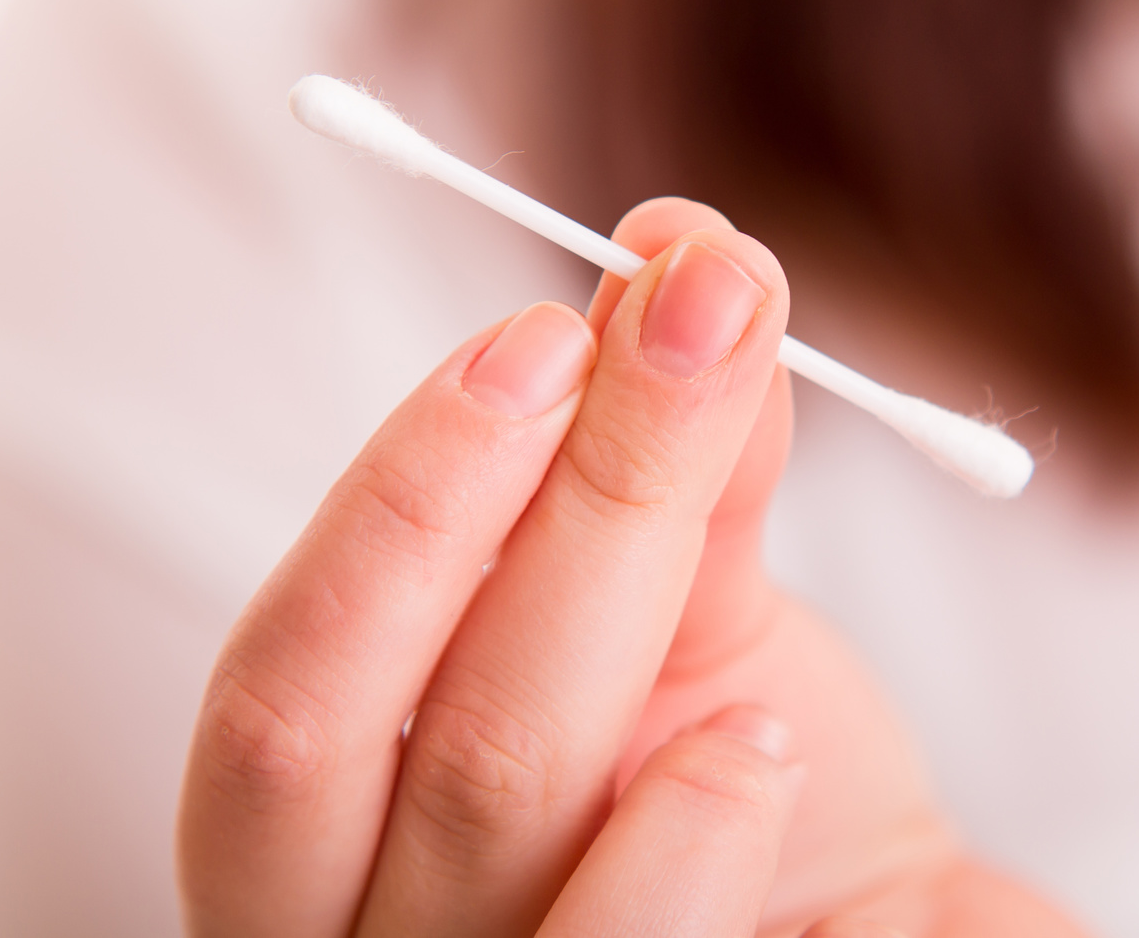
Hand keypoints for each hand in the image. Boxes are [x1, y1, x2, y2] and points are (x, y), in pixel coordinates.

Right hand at [177, 199, 1085, 935]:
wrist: (849, 918)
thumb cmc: (730, 769)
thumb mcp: (691, 610)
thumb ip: (677, 470)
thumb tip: (689, 267)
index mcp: (346, 818)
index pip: (289, 686)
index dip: (406, 501)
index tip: (555, 325)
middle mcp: (388, 932)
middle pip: (423, 756)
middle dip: (562, 506)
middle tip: (684, 323)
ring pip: (527, 895)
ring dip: (657, 699)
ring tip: (761, 662)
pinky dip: (711, 853)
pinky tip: (771, 769)